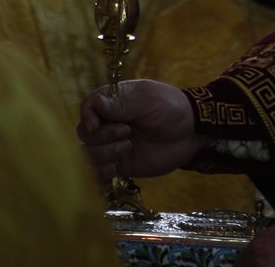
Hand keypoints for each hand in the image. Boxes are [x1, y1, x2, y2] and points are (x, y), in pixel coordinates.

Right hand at [76, 79, 200, 182]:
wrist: (190, 133)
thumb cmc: (171, 108)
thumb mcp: (147, 100)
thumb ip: (121, 104)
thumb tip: (95, 103)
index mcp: (114, 101)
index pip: (87, 107)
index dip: (87, 116)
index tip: (96, 125)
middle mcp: (109, 123)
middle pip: (84, 132)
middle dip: (102, 136)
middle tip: (127, 132)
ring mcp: (113, 145)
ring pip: (88, 153)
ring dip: (104, 153)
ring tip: (128, 146)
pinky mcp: (119, 165)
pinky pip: (97, 173)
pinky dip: (100, 173)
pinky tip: (114, 169)